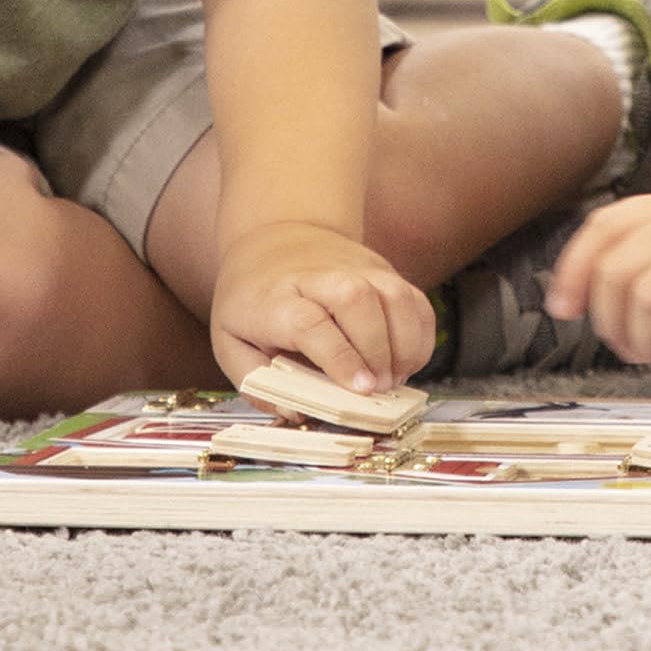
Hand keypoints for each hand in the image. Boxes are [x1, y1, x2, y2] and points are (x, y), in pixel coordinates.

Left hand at [210, 221, 436, 395]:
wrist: (277, 238)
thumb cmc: (253, 301)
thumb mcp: (230, 342)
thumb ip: (257, 382)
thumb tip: (296, 412)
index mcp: (276, 298)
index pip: (310, 322)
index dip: (338, 356)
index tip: (358, 388)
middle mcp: (320, 277)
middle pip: (357, 300)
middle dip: (376, 350)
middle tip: (378, 389)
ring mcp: (358, 269)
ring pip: (394, 295)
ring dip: (404, 343)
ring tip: (395, 379)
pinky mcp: (383, 270)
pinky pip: (414, 299)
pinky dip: (421, 334)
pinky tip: (408, 362)